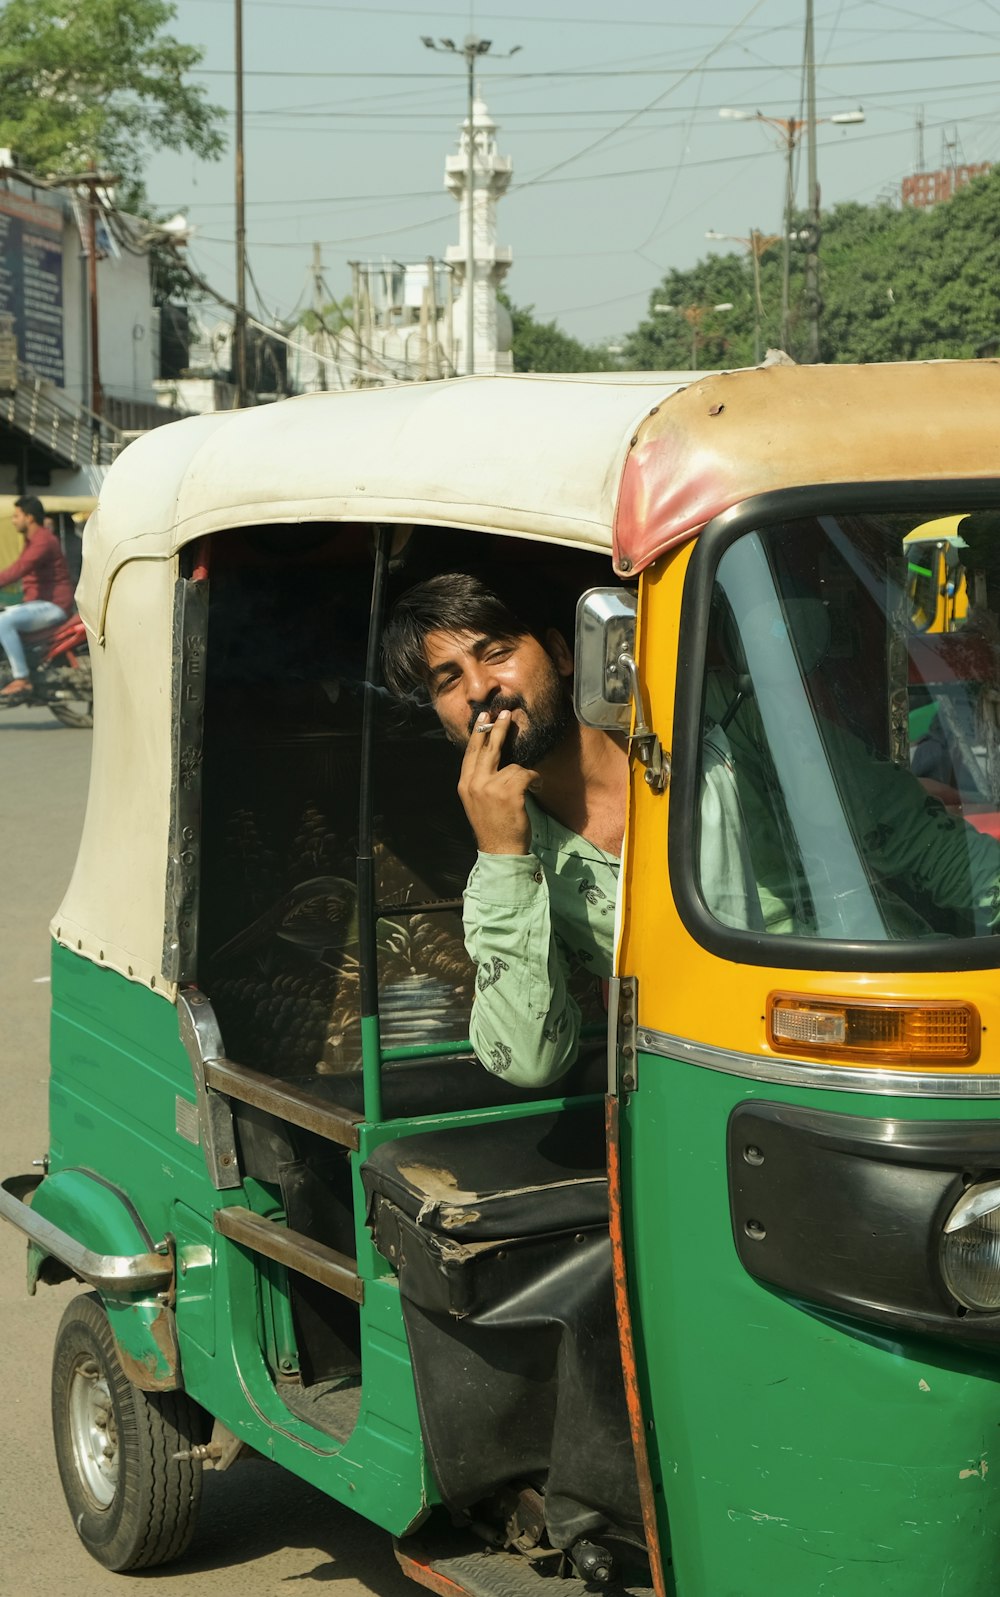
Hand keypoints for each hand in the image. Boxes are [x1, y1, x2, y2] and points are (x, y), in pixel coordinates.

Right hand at [458, 710, 537, 854]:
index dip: (478, 733)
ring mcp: (491, 787)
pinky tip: (534, 790)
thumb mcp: (476, 801)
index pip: (471, 752)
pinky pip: (526, 774)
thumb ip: (479, 780)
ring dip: (524, 775)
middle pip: (488, 748)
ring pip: (513, 766)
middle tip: (506, 713)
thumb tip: (489, 757)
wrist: (500, 850)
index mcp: (465, 784)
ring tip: (528, 788)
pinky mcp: (509, 793)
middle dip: (498, 728)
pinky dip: (535, 781)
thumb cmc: (493, 826)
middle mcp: (475, 783)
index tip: (483, 717)